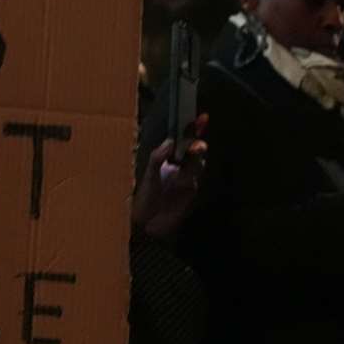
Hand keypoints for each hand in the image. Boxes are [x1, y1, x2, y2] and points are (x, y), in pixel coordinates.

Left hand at [133, 119, 208, 240]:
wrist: (146, 225)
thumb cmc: (143, 199)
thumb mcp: (148, 176)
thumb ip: (158, 158)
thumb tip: (170, 142)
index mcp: (167, 159)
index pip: (182, 139)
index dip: (192, 128)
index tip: (200, 118)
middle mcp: (179, 166)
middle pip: (194, 150)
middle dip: (197, 144)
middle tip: (196, 142)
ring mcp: (186, 178)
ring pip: (197, 163)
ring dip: (196, 156)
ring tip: (194, 149)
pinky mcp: (190, 192)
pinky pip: (194, 179)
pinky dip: (192, 173)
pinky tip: (186, 173)